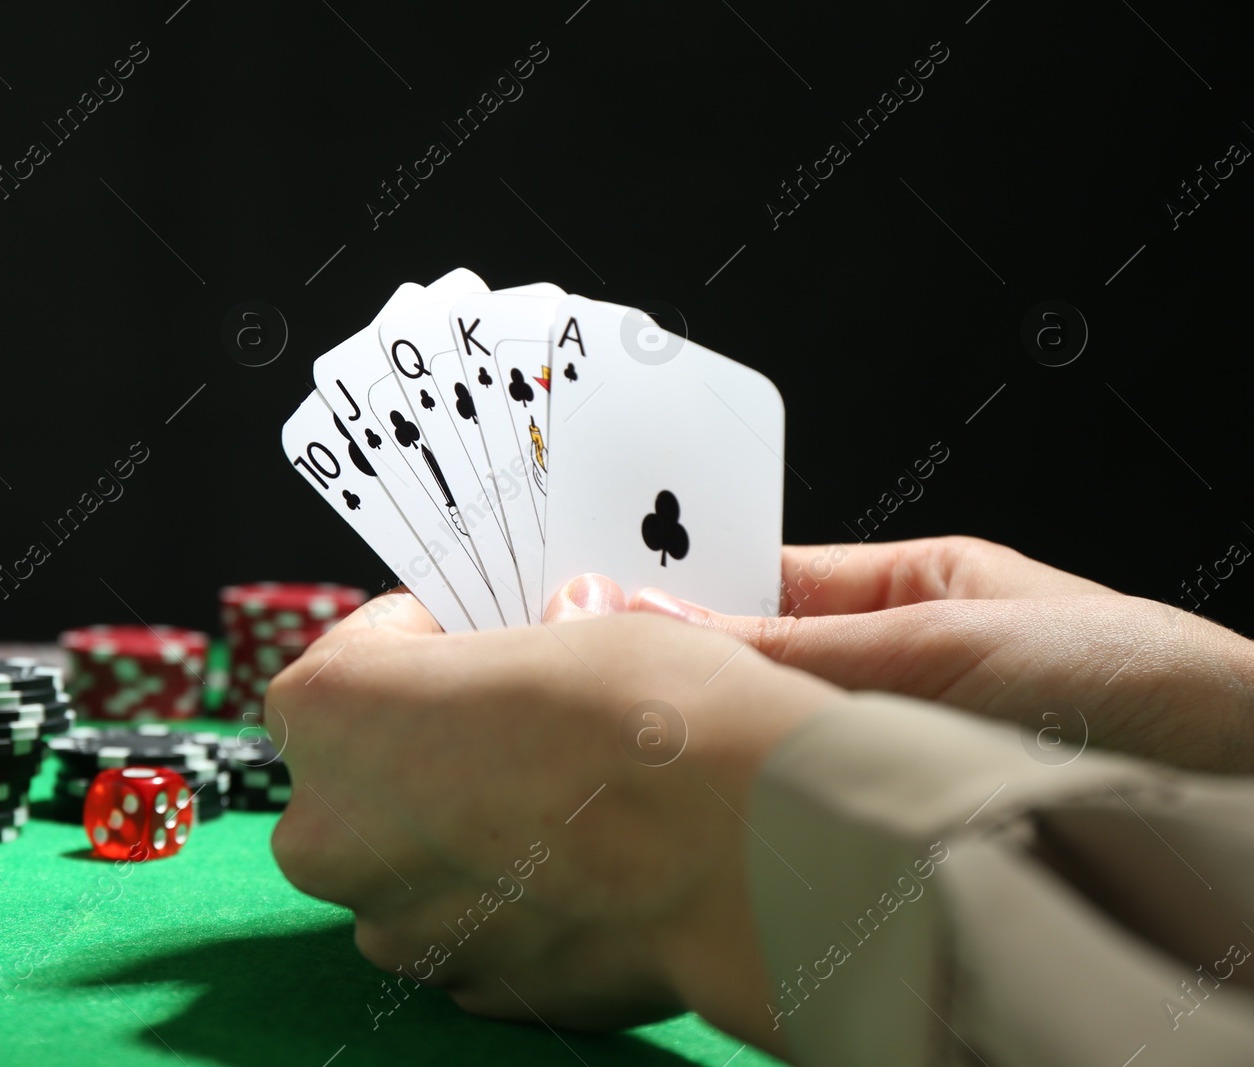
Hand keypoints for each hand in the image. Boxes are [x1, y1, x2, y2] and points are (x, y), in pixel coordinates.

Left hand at [266, 580, 843, 1051]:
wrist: (745, 856)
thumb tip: (564, 627)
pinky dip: (520, 898)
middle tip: (533, 716)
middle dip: (441, 742)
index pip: (356, 652)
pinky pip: (478, 927)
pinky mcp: (472, 989)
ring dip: (477, 828)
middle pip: (374, 768)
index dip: (429, 637)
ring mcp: (398, 926)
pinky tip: (592, 863)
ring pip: (422, 858)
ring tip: (576, 795)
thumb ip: (538, 638)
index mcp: (328, 715)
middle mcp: (331, 832)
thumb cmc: (651, 721)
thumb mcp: (587, 625)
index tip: (484, 635)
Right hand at [629, 536, 1253, 772]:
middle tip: (594, 697)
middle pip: (749, 674)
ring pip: (766, 751)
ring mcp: (888, 758)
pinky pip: (802, 816)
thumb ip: (801, 648)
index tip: (587, 613)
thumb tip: (664, 626)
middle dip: (680, 685)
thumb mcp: (952, 644)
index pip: (754, 580)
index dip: (670, 591)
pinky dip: (757, 823)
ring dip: (716, 759)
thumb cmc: (1144, 693)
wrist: (1243, 804)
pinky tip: (711, 828)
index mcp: (903, 590)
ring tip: (644, 763)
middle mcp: (888, 675)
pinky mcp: (890, 834)